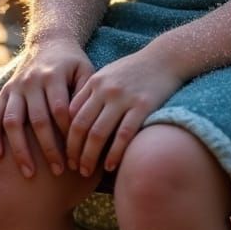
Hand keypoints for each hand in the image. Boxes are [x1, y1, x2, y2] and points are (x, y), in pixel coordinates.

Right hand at [0, 39, 93, 177]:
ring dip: (20, 149)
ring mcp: (15, 88)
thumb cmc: (73, 63)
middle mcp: (32, 81)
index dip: (68, 134)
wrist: (49, 42)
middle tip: (59, 171)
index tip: (78, 156)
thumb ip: (86, 95)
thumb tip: (89, 127)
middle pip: (38, 120)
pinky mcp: (3, 92)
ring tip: (29, 173)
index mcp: (54, 76)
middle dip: (49, 148)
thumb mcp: (86, 71)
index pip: (60, 110)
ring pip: (13, 121)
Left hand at [66, 47, 182, 176]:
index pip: (70, 114)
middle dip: (73, 151)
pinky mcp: (143, 106)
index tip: (65, 152)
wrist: (166, 57)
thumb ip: (90, 93)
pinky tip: (109, 166)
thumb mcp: (108, 74)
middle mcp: (105, 90)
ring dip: (89, 157)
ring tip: (86, 172)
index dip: (65, 136)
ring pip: (98, 134)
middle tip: (72, 167)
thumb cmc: (134, 69)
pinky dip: (114, 153)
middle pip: (80, 126)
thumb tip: (72, 120)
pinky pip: (123, 135)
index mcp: (94, 82)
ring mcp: (124, 98)